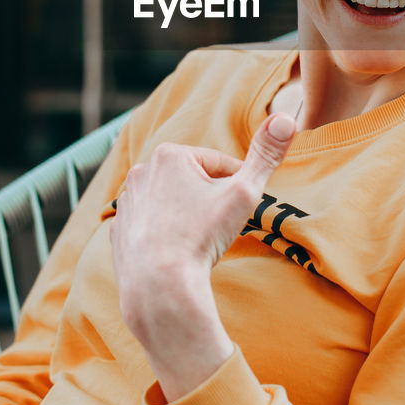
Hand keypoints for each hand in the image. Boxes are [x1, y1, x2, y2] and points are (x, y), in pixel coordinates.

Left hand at [110, 112, 296, 399]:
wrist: (159, 286)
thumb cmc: (201, 236)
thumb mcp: (244, 192)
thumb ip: (266, 155)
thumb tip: (286, 118)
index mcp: (171, 155)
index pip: (219, 165)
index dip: (238, 187)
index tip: (242, 209)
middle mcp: (142, 171)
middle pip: (193, 182)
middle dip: (210, 200)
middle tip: (220, 228)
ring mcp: (127, 202)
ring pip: (171, 203)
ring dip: (187, 215)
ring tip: (199, 241)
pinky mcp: (118, 230)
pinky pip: (150, 226)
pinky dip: (164, 235)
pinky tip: (176, 252)